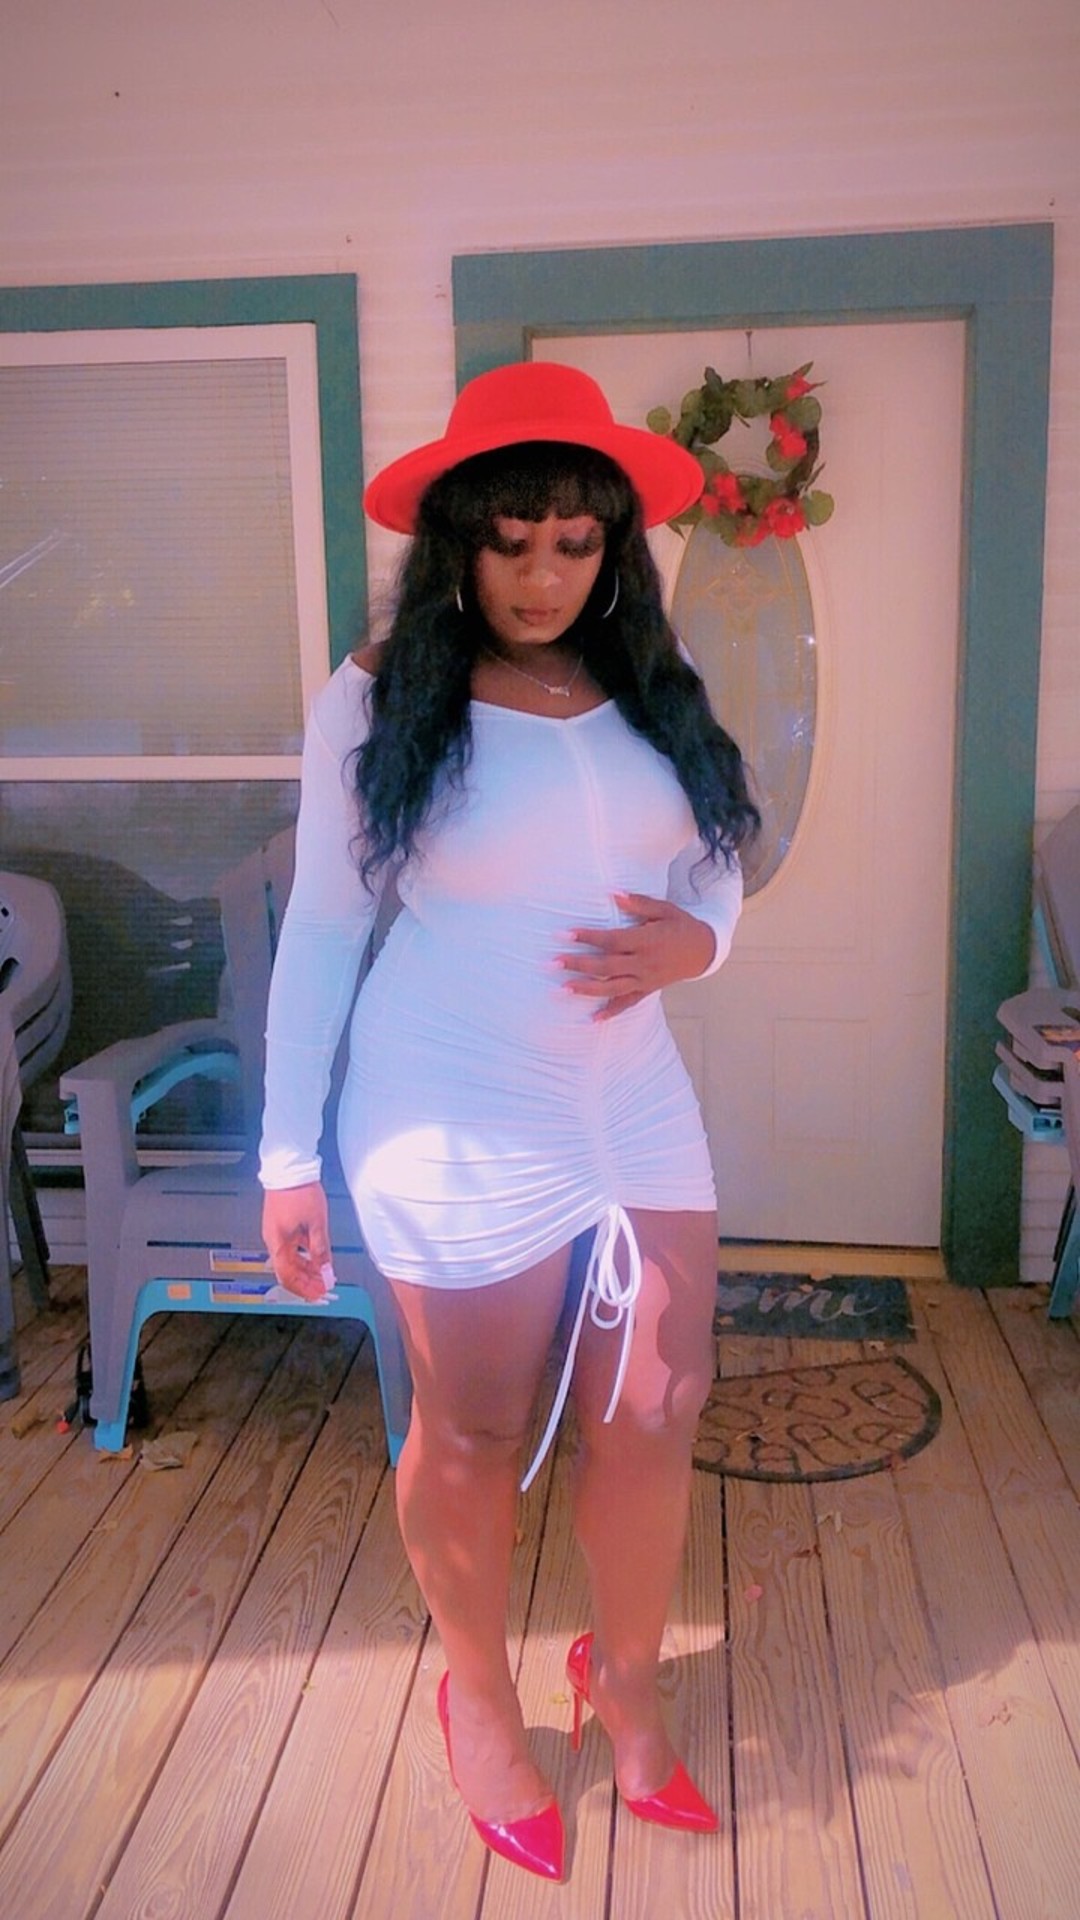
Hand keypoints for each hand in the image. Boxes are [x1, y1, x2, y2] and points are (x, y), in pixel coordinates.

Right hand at [261, 1181, 335, 1301]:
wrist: (289, 1167)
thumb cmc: (299, 1191)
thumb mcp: (316, 1224)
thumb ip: (321, 1250)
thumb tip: (326, 1271)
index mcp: (279, 1242)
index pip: (287, 1276)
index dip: (303, 1288)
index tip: (318, 1294)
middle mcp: (274, 1240)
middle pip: (288, 1270)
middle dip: (306, 1281)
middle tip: (323, 1287)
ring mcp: (276, 1232)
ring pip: (290, 1259)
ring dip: (306, 1269)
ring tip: (323, 1274)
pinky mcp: (281, 1224)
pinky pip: (291, 1247)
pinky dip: (304, 1255)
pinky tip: (316, 1257)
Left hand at [558, 892, 716, 1020]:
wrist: (704, 951)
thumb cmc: (681, 926)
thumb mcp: (664, 910)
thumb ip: (638, 904)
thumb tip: (612, 893)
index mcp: (646, 941)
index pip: (611, 941)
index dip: (587, 938)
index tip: (565, 934)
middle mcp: (644, 963)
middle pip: (606, 966)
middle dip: (577, 965)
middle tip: (552, 963)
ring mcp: (645, 979)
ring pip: (612, 988)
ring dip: (586, 989)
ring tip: (562, 989)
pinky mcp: (648, 990)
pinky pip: (627, 1003)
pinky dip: (611, 1012)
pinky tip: (593, 1019)